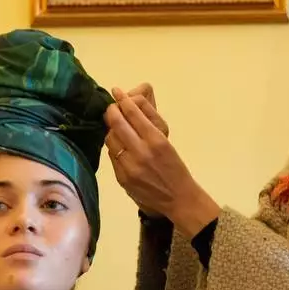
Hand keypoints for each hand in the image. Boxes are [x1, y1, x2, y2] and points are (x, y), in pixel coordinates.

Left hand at [104, 88, 214, 233]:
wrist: (178, 198)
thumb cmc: (175, 167)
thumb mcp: (166, 143)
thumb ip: (147, 127)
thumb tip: (129, 108)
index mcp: (156, 140)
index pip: (133, 114)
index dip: (123, 100)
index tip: (117, 91)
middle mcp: (141, 152)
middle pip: (117, 124)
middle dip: (111, 111)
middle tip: (111, 107)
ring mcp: (129, 166)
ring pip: (110, 139)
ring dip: (111, 130)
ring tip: (116, 128)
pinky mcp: (122, 177)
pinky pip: (112, 156)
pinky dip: (113, 147)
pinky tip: (118, 146)